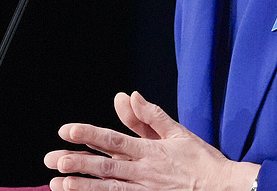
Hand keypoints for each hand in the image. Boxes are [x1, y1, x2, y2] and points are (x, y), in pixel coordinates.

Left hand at [45, 91, 258, 190]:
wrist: (224, 188)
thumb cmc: (201, 160)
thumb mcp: (178, 132)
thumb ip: (150, 115)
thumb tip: (129, 95)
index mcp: (149, 150)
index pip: (113, 140)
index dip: (88, 135)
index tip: (66, 130)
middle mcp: (144, 171)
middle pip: (105, 167)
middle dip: (77, 163)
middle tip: (52, 161)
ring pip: (109, 189)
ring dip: (83, 188)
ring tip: (59, 185)